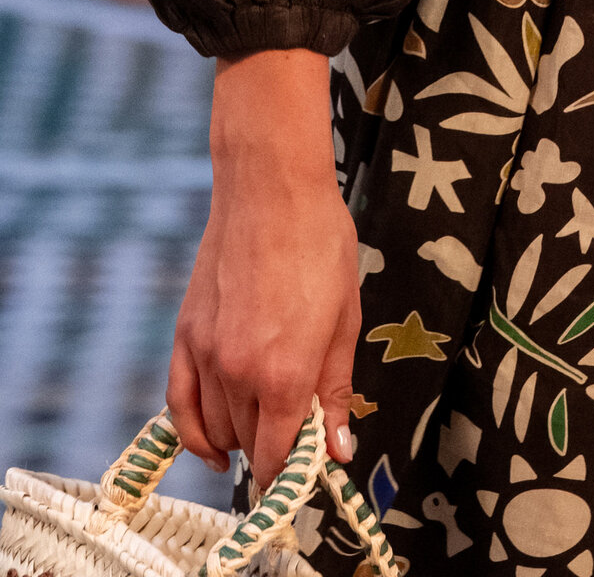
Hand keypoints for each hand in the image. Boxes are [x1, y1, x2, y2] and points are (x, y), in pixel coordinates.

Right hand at [167, 50, 360, 487]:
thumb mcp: (345, 320)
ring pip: (216, 429)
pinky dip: (194, 431)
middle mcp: (238, 373)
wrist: (271, 188)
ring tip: (269, 418)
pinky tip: (214, 443)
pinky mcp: (184, 335)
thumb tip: (336, 449)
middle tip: (300, 428)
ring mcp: (206, 354)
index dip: (292, 474)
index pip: (276, 459)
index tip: (307, 467)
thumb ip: (334, 391)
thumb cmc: (319, 244)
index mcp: (284, 372)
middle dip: (275, 447)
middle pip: (249, 445)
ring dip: (241, 436)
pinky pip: (179, 404)